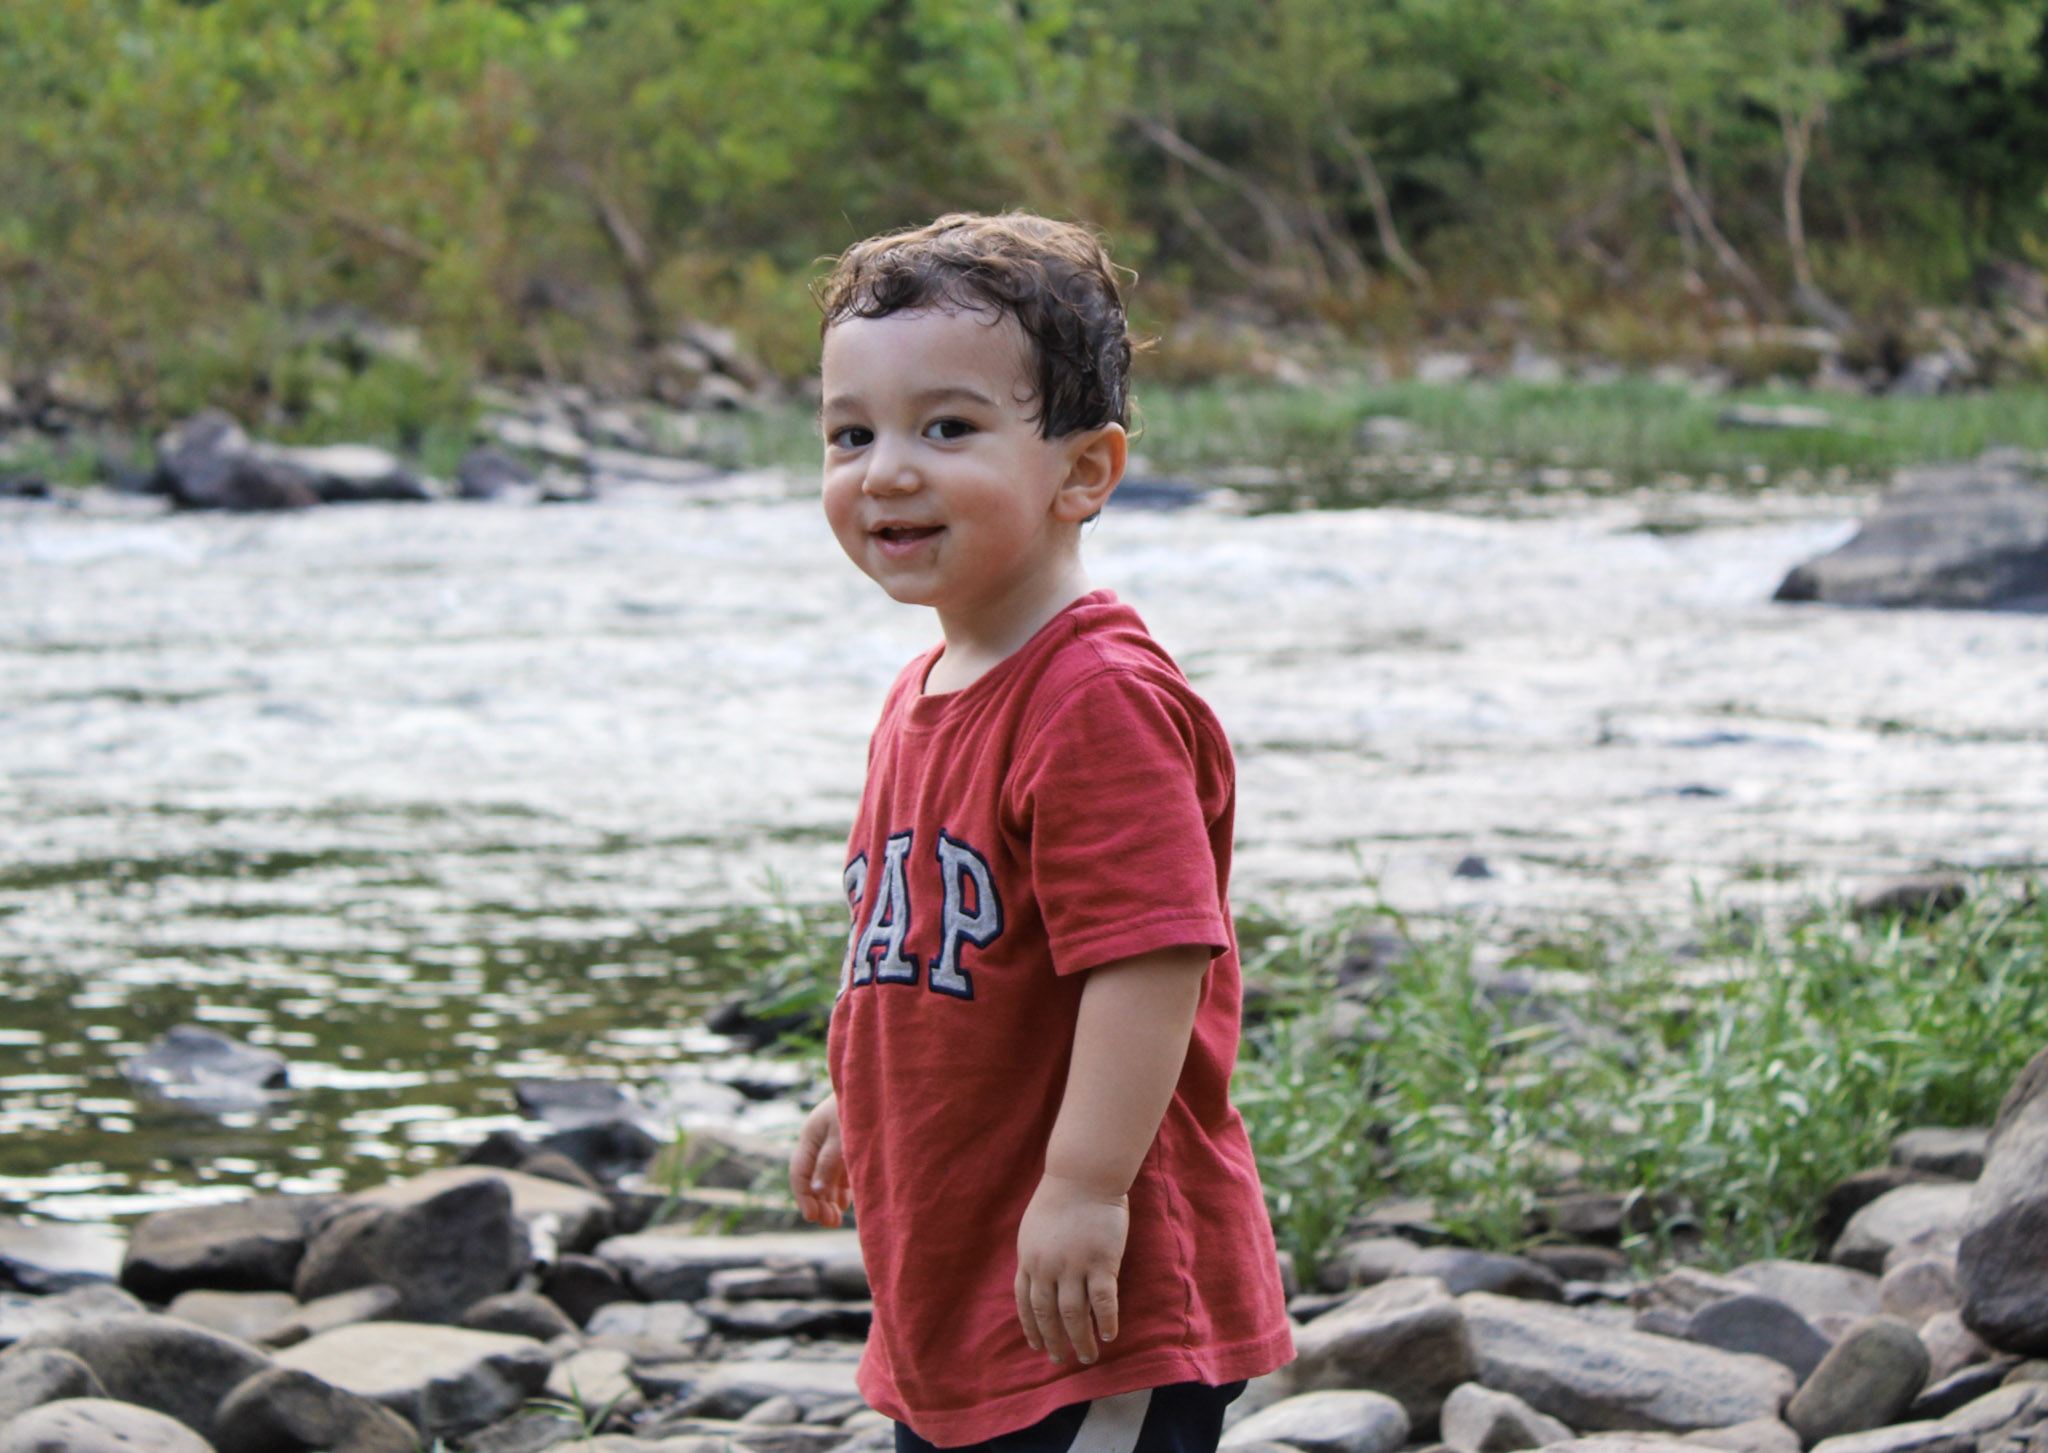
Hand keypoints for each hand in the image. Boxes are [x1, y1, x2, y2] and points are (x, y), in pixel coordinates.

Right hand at [789, 1093, 850, 1226]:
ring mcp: (833, 1144)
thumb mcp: (843, 1136)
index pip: (799, 1173)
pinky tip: (845, 1204)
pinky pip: (839, 1172)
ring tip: (835, 1220)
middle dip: (817, 1202)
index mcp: (810, 1136)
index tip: (813, 1217)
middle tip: (829, 1223)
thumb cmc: (860, 1108)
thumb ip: (829, 1162)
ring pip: (825, 1177)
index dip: (803, 1197)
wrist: (881, 1085)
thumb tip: (815, 1191)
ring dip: (828, 1199)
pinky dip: (840, 1189)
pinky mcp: (848, 1146)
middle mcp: (818, 1142)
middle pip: (811, 1178)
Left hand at [1014, 1173, 1127, 1366]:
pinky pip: (1103, 1301)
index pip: (1026, 1304)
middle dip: (1055, 1341)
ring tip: (1088, 1357)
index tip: (1038, 1346)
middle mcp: (1047, 1267)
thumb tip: (1040, 1283)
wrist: (1083, 1175)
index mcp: (1029, 1259)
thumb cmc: (1061, 1198)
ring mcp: (1074, 1265)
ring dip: (1081, 1340)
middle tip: (1062, 1360)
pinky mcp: (1101, 1261)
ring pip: (1074, 1315)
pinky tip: (1110, 1336)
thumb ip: (1036, 1257)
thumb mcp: (1034, 1229)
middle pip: (1048, 1315)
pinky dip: (1106, 1321)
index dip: (1032, 1328)